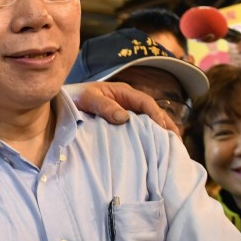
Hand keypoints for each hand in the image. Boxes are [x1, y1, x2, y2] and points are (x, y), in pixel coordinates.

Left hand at [66, 81, 181, 135]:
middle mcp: (128, 101)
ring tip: (173, 145)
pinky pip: (140, 128)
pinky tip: (155, 147)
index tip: (162, 127)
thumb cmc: (75, 97)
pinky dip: (150, 136)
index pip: (145, 102)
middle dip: (166, 124)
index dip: (155, 114)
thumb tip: (124, 117)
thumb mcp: (88, 99)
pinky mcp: (122, 122)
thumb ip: (104, 106)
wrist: (64, 102)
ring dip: (161, 131)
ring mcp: (127, 111)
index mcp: (123, 92)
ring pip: (149, 121)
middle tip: (177, 139)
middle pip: (153, 111)